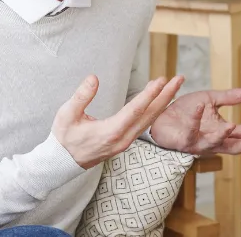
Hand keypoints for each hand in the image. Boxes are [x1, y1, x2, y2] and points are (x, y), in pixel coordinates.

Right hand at [52, 74, 183, 168]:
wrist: (62, 162)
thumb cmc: (64, 137)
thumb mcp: (66, 115)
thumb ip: (81, 96)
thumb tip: (93, 78)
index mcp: (110, 132)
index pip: (135, 110)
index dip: (149, 94)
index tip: (161, 80)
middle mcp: (122, 139)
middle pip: (149, 115)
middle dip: (166, 95)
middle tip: (179, 79)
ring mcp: (125, 142)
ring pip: (149, 120)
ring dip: (163, 102)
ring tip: (174, 86)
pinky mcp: (125, 142)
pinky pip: (145, 125)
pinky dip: (155, 110)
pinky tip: (160, 100)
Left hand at [149, 88, 240, 154]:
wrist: (160, 115)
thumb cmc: (184, 110)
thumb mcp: (210, 99)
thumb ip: (228, 98)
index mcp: (220, 131)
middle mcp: (211, 141)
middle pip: (233, 145)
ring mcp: (197, 143)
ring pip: (212, 144)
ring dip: (222, 136)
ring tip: (232, 126)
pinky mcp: (183, 141)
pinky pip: (190, 131)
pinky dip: (194, 118)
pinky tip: (199, 106)